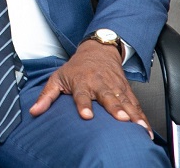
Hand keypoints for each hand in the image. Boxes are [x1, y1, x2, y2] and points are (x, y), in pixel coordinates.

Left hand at [29, 40, 151, 138]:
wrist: (98, 50)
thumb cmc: (76, 67)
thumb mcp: (58, 78)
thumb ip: (47, 96)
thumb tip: (34, 111)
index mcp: (82, 82)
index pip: (82, 95)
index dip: (84, 105)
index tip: (86, 115)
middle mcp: (100, 84)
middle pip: (108, 98)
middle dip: (116, 109)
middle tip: (122, 119)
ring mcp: (115, 87)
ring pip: (125, 102)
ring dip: (133, 115)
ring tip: (139, 128)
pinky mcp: (126, 90)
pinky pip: (135, 104)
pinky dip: (142, 116)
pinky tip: (146, 128)